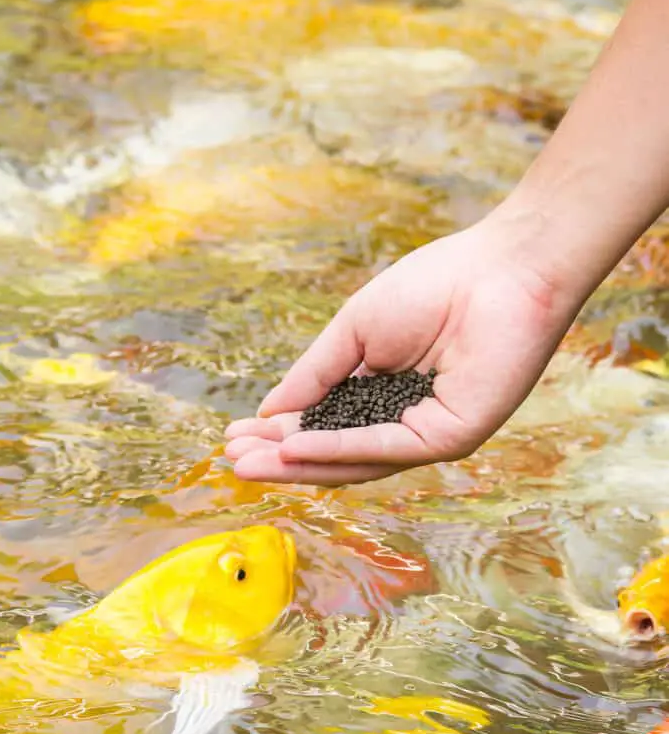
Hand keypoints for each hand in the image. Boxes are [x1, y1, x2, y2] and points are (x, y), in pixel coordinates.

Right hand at [224, 213, 585, 485]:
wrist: (502, 268)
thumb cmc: (435, 286)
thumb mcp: (354, 332)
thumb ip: (315, 374)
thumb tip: (268, 411)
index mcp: (383, 393)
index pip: (324, 425)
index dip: (279, 434)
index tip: (234, 437)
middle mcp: (404, 421)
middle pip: (333, 452)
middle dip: (281, 458)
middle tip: (232, 461)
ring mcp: (428, 433)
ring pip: (355, 461)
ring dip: (300, 464)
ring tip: (251, 465)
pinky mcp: (450, 437)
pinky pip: (386, 449)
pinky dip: (338, 449)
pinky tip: (295, 448)